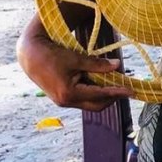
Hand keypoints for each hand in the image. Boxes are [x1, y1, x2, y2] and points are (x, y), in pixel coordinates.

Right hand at [17, 29, 132, 111]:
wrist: (30, 56)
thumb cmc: (51, 55)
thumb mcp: (76, 58)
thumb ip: (97, 64)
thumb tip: (117, 65)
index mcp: (69, 93)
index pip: (100, 95)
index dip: (117, 92)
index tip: (131, 91)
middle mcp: (66, 102)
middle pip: (97, 105)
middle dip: (112, 98)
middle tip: (125, 88)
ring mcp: (63, 102)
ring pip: (90, 104)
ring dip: (103, 96)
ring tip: (115, 85)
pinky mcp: (62, 98)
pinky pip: (83, 100)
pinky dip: (93, 93)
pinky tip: (100, 84)